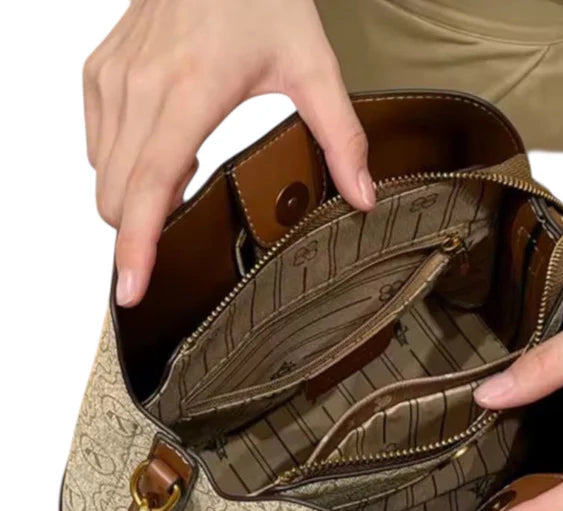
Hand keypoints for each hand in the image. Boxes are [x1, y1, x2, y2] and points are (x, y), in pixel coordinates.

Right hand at [83, 0, 374, 306]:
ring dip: (137, 198)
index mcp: (190, 94)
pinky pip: (97, 144)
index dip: (137, 247)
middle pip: (118, 197)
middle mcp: (140, 90)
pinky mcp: (101, 72)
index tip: (132, 289)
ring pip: (103, 175)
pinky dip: (126, 165)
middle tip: (180, 233)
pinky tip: (166, 149)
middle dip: (140, 233)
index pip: (151, 188)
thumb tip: (362, 196)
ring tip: (185, 178)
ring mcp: (114, 80)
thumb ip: (342, 137)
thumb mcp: (313, 67)